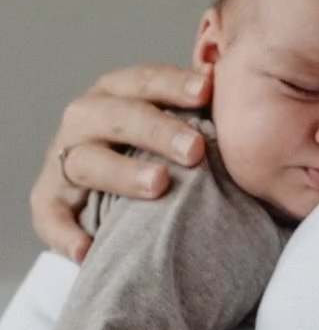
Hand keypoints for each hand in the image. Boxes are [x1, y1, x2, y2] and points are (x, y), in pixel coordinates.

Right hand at [31, 64, 211, 260]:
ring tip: (158, 186)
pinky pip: (51, 216)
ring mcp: (65, 159)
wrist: (114, 196)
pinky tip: (88, 249)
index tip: (208, 91)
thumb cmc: (160, 154)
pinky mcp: (48, 200)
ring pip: (87, 161)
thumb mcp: (176, 128)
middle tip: (196, 150)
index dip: (174, 84)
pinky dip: (65, 233)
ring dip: (122, 172)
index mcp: (119, 92)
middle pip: (117, 115)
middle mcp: (87, 119)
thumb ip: (206, 114)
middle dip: (157, 129)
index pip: (145, 79)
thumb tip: (258, 102)